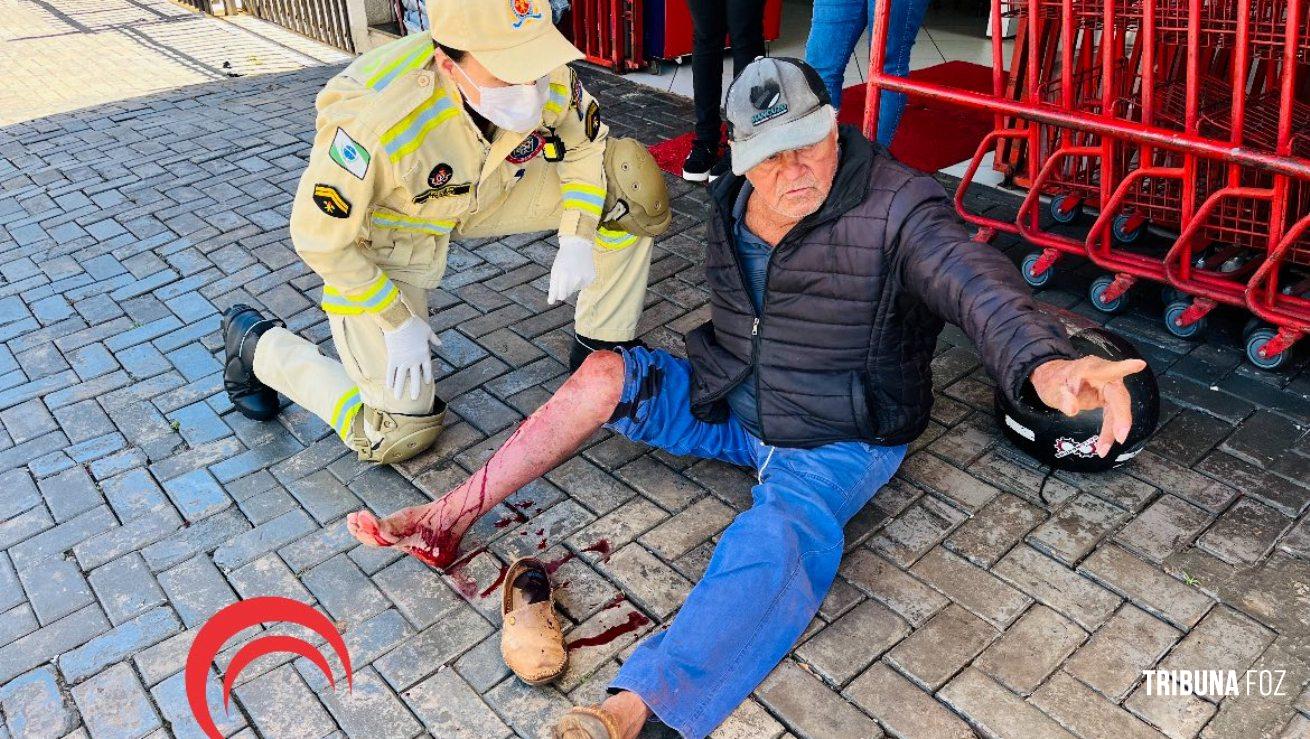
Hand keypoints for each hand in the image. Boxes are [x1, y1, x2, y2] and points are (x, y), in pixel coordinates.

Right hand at [382, 316, 441, 400]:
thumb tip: (440, 343)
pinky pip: (391, 371)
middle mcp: (414, 360)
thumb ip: (434, 338)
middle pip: (415, 378)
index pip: (427, 368)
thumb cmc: (414, 324)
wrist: (399, 321)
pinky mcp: (393, 358)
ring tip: (398, 398)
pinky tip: (389, 387)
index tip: (426, 383)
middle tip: (415, 398)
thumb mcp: (428, 330)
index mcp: (424, 354)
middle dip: (415, 388)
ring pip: (401, 378)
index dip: (426, 376)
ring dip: (400, 389)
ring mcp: (403, 360)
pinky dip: (390, 379)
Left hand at [548, 234, 596, 303]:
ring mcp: (585, 278)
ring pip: (576, 289)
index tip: (559, 287)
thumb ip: (553, 288)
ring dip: (574, 282)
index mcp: (564, 276)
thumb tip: (551, 303)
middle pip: (569, 293)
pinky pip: (584, 284)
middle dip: (566, 287)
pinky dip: (581, 279)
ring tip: (574, 270)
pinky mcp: (591, 277)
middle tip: (566, 274)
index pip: (562, 296)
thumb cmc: (563, 259)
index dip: (559, 292)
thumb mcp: (555, 272)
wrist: (578, 245)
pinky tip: (581, 270)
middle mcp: (576, 278)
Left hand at [1029, 356, 1147, 457]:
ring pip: (1118, 409)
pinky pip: (1112, 416)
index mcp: (1090, 367)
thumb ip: (1061, 397)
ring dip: (1114, 430)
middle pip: (1118, 395)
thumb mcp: (1051, 389)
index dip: (1125, 367)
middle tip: (1120, 436)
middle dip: (1121, 416)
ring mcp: (1108, 388)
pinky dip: (1109, 431)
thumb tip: (1073, 409)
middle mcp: (1105, 376)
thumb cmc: (1053, 380)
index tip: (1139, 365)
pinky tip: (1104, 445)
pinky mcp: (1108, 399)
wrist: (1053, 380)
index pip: (1109, 368)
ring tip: (1103, 449)